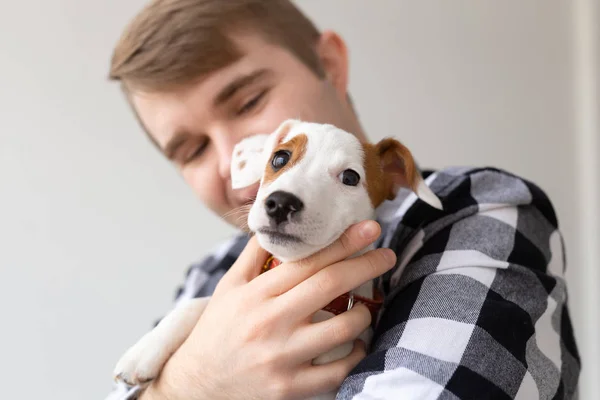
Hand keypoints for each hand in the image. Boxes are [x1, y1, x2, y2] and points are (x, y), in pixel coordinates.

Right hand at [143, 220, 395, 399]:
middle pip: (330, 285)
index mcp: (256, 294)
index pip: (307, 261)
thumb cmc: (217, 331)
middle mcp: (270, 322)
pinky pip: (337, 371)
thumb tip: (277, 225)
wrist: (196, 384)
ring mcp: (281, 357)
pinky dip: (355, 354)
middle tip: (386, 255)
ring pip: (341, 328)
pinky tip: (355, 344)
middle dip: (366, 266)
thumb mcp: (228, 287)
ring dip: (364, 314)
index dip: (343, 242)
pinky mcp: (289, 388)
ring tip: (366, 307)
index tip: (369, 229)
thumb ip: (253, 255)